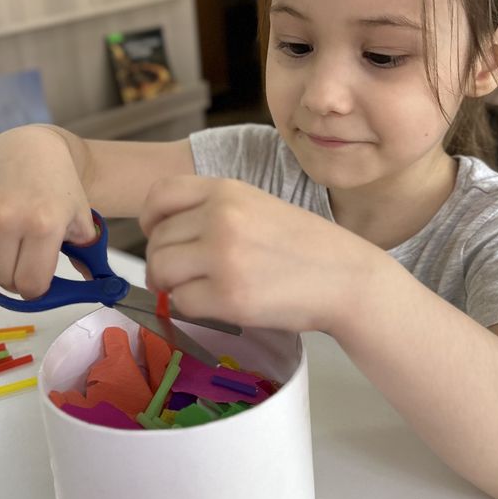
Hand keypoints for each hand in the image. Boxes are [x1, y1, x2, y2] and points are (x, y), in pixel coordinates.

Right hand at [0, 126, 94, 298]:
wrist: (27, 148)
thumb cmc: (55, 184)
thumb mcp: (80, 219)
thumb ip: (86, 256)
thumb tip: (92, 289)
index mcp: (42, 224)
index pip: (30, 285)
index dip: (34, 289)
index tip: (36, 282)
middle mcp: (5, 218)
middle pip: (3, 279)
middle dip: (15, 275)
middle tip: (24, 256)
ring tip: (10, 234)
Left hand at [140, 175, 377, 333]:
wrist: (347, 278)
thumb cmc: (304, 246)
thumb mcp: (257, 206)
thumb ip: (213, 211)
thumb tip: (162, 236)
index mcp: (227, 190)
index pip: (159, 196)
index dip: (150, 220)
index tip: (158, 236)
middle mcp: (220, 217)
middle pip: (157, 241)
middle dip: (164, 262)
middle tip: (184, 277)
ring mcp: (223, 257)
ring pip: (161, 271)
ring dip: (171, 286)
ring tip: (197, 290)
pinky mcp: (228, 296)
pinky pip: (181, 302)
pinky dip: (189, 308)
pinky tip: (215, 304)